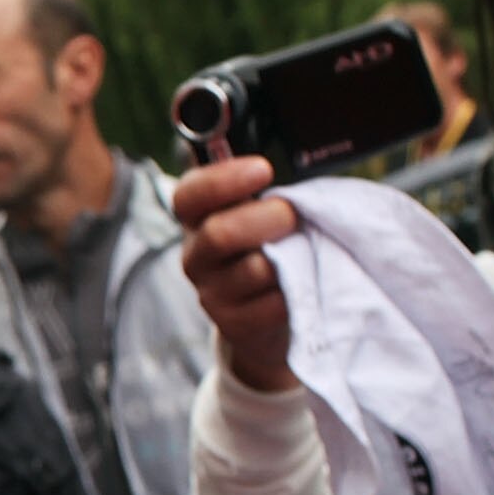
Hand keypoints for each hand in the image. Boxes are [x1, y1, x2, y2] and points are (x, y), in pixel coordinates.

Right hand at [170, 156, 301, 393]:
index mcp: (196, 217)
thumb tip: (295, 184)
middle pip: (218, 235)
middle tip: (294, 216)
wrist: (269, 307)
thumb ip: (264, 191)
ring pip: (253, 270)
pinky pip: (272, 305)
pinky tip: (300, 283)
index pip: (190, 195)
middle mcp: (195, 255)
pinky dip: (296, 292)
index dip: (223, 181)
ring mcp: (211, 293)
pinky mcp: (234, 324)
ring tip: (304, 251)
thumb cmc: (270, 243)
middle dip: (266, 219)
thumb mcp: (259, 209)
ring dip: (288, 257)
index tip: (264, 170)